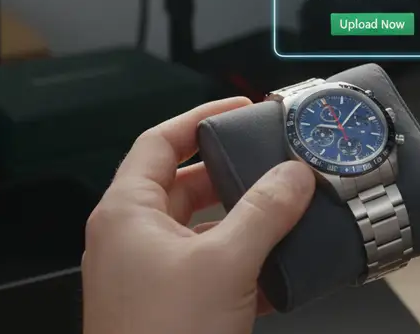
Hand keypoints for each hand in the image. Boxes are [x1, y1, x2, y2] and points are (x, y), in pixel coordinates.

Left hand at [83, 97, 315, 333]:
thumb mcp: (224, 264)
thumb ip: (264, 212)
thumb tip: (292, 175)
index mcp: (126, 213)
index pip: (160, 141)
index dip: (200, 117)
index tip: (241, 109)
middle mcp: (131, 239)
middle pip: (186, 184)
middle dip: (234, 174)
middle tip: (273, 161)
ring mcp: (149, 276)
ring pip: (203, 231)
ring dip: (245, 223)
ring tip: (287, 213)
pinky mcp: (170, 309)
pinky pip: (210, 271)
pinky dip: (244, 266)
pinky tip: (281, 273)